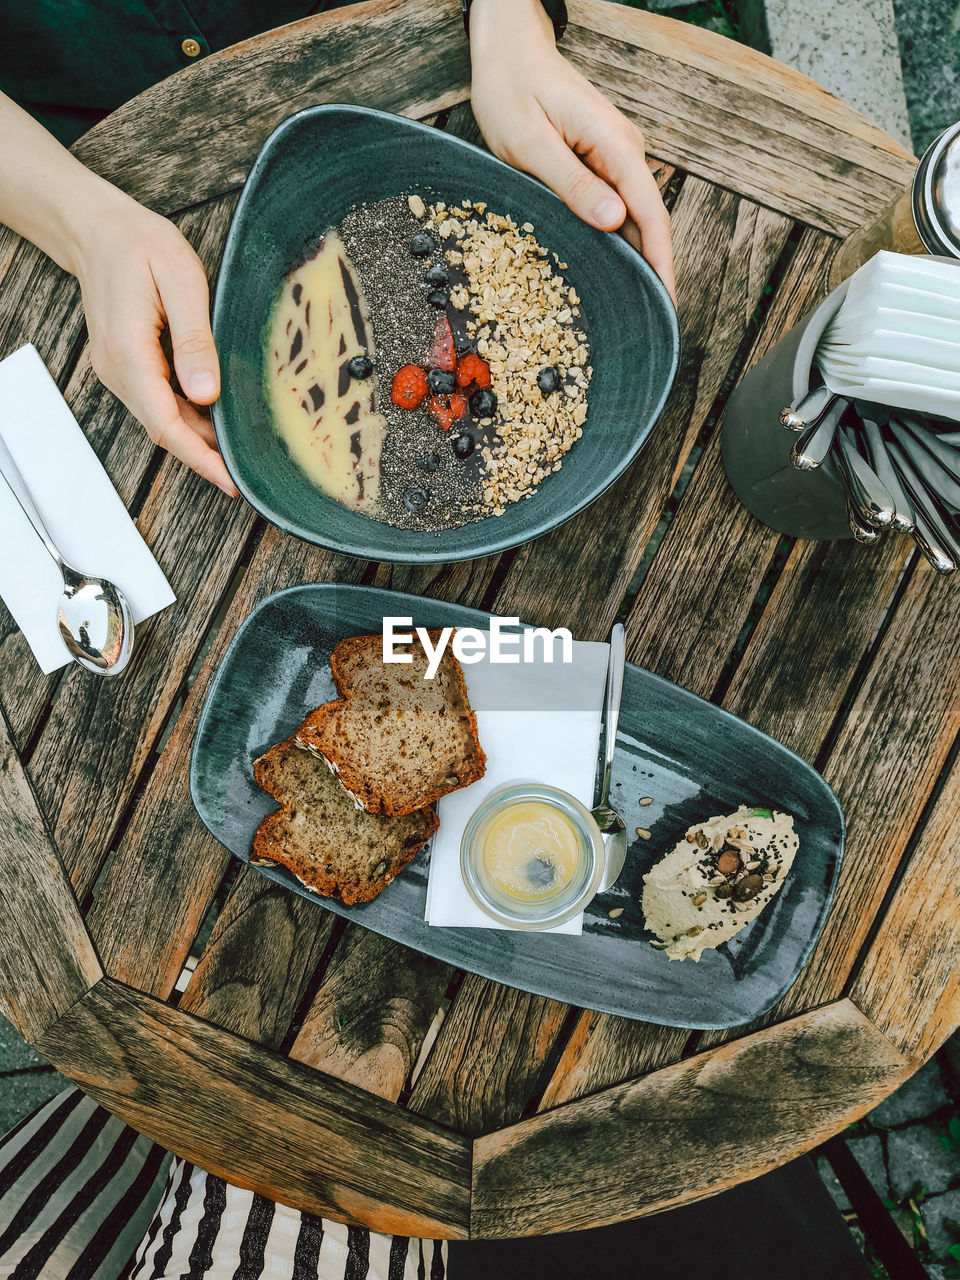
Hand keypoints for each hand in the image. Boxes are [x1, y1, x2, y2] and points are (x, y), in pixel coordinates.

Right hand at [73, 195, 237, 495]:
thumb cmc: (140, 245)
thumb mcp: (180, 279)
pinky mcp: (126, 367)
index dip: (200, 457)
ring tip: (241, 449)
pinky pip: (158, 402)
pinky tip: (217, 418)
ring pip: (161, 419)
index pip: (165, 422)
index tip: (230, 481)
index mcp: (129, 351)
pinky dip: (188, 417)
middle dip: (205, 456)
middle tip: (248, 473)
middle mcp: (117, 369)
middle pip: (165, 429)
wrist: (98, 230)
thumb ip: (194, 338)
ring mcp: (118, 370)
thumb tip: (207, 393)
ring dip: (198, 438)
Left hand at [469, 0, 675, 302]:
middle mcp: (624, 152)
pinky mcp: (599, 163)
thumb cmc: (512, 90)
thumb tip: (614, 220)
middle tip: (647, 321)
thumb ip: (571, 182)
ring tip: (630, 307)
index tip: (667, 302)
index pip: (651, 214)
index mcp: (614, 145)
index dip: (661, 262)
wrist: (509, 50)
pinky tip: (608, 270)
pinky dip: (614, 238)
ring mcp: (614, 157)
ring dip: (632, 259)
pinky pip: (613, 206)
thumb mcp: (531, 142)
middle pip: (647, 221)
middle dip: (651, 270)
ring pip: (631, 217)